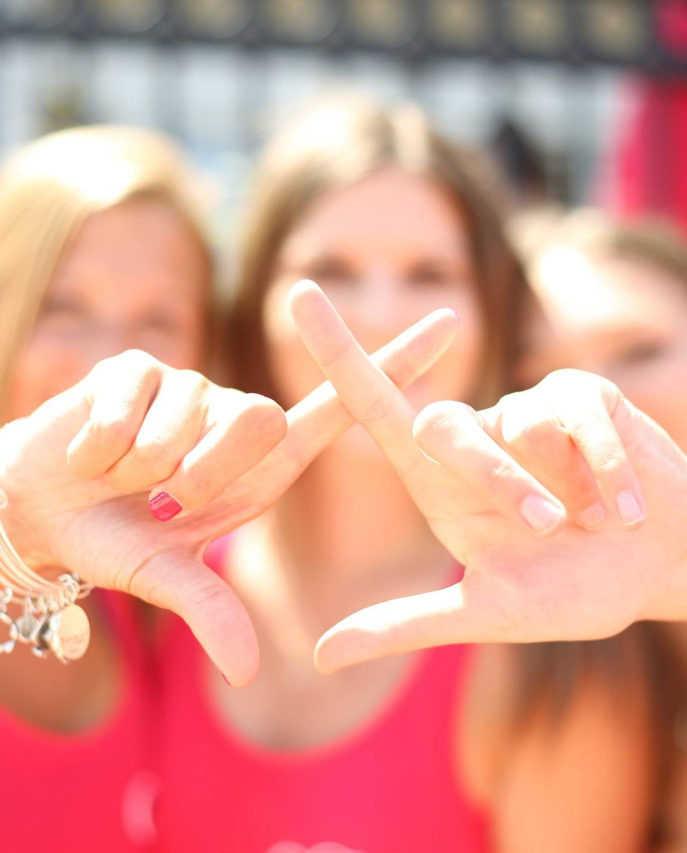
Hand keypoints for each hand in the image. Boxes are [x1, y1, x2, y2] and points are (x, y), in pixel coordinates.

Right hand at [0, 303, 456, 684]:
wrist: (41, 507)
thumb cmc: (116, 540)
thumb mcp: (165, 579)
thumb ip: (210, 611)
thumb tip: (246, 673)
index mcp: (263, 465)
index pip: (342, 409)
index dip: (395, 369)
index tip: (452, 328)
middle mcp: (236, 417)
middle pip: (261, 420)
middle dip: (200, 473)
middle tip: (160, 501)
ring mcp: (190, 385)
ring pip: (191, 414)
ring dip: (144, 462)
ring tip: (121, 476)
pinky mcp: (140, 365)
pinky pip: (136, 393)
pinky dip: (105, 438)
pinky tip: (91, 452)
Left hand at [288, 281, 686, 670]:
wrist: (663, 567)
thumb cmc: (576, 590)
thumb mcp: (490, 612)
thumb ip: (405, 625)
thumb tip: (315, 655)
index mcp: (436, 480)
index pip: (372, 406)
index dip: (337, 349)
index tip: (299, 291)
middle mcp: (473, 436)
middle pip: (442, 425)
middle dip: (496, 479)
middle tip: (552, 527)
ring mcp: (526, 410)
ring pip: (518, 425)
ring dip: (563, 486)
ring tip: (599, 523)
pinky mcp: (580, 393)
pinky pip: (579, 417)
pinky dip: (607, 471)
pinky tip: (627, 509)